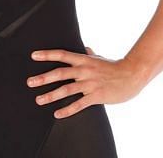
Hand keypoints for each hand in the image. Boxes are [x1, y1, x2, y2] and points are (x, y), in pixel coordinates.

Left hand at [27, 46, 146, 117]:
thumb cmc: (115, 67)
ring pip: (67, 90)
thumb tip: (84, 48)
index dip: (47, 55)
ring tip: (38, 99)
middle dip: (43, 78)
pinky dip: (68, 110)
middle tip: (29, 82)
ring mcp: (90, 84)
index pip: (62, 55)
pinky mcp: (97, 96)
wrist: (133, 75)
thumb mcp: (100, 58)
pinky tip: (57, 114)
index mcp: (83, 60)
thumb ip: (90, 54)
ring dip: (51, 95)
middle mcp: (84, 71)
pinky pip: (79, 104)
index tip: (33, 56)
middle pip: (60, 73)